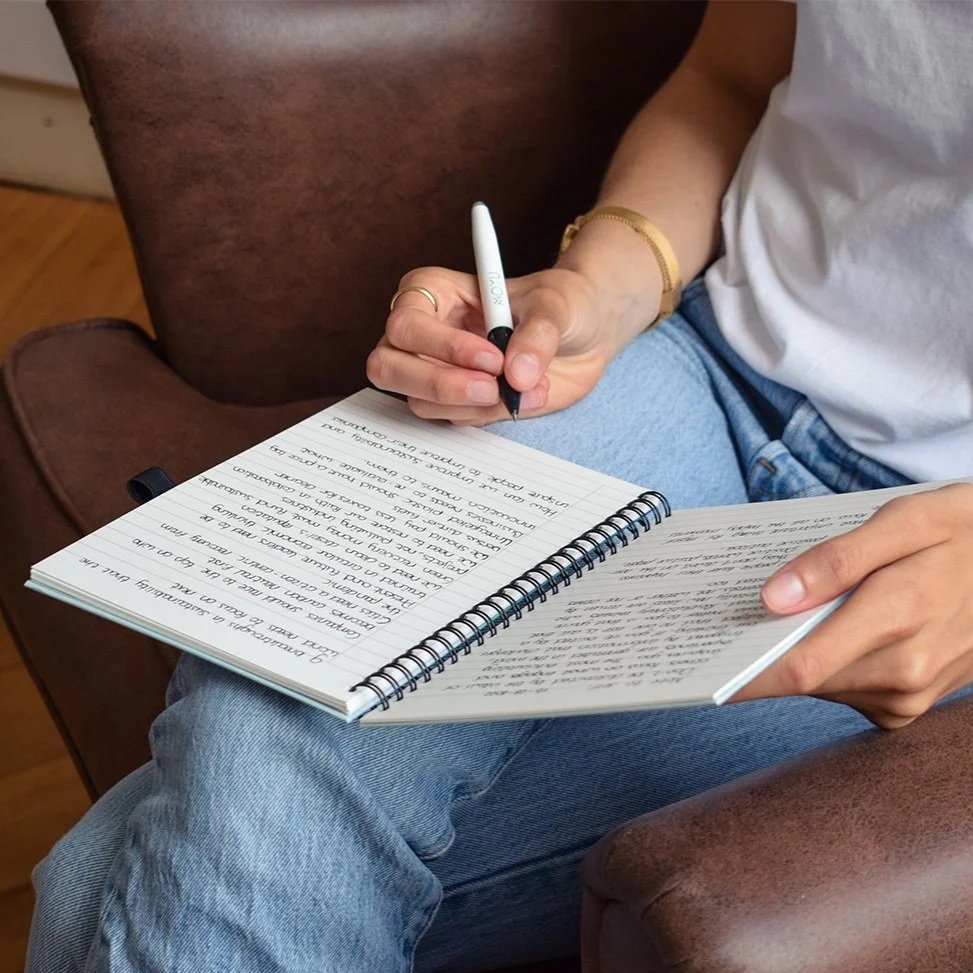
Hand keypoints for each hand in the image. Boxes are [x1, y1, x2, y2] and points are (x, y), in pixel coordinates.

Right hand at [367, 265, 628, 423]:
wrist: (585, 333)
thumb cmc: (562, 303)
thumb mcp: (556, 305)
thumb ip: (536, 334)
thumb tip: (517, 374)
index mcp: (433, 292)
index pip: (407, 325)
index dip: (443, 347)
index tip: (493, 357)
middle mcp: (424, 333)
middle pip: (389, 367)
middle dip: (438, 385)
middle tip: (491, 389)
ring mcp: (436, 370)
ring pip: (422, 403)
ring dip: (475, 404)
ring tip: (529, 386)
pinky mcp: (457, 401)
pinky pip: (456, 419)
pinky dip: (492, 415)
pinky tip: (527, 396)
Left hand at [734, 483, 972, 727]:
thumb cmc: (964, 532)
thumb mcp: (907, 521)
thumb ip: (837, 559)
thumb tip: (771, 599)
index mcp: (902, 615)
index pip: (799, 666)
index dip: (742, 671)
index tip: (698, 661)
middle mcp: (905, 670)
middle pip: (801, 677)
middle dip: (758, 652)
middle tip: (719, 622)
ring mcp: (908, 695)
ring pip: (818, 685)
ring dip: (788, 655)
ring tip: (767, 615)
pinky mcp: (906, 705)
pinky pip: (842, 689)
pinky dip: (819, 663)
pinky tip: (812, 629)